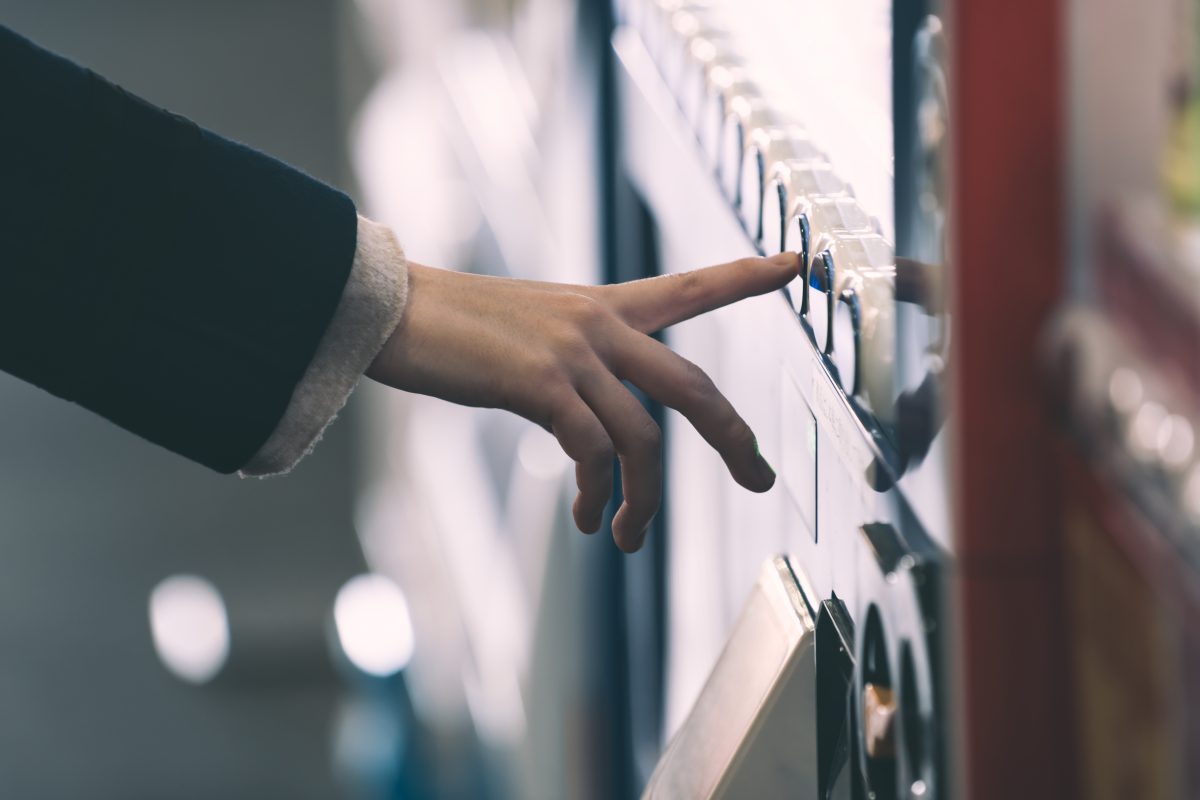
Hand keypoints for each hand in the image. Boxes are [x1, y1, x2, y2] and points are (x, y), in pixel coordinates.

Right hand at [366, 252, 798, 551]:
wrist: (391, 310)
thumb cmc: (454, 327)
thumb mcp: (532, 333)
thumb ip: (579, 367)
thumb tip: (599, 439)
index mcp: (603, 307)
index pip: (691, 287)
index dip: (746, 276)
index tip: (797, 263)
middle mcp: (599, 324)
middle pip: (692, 385)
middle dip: (733, 438)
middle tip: (760, 478)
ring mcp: (572, 352)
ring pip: (643, 438)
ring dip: (643, 500)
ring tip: (626, 538)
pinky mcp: (540, 384)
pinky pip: (594, 451)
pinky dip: (595, 493)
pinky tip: (585, 514)